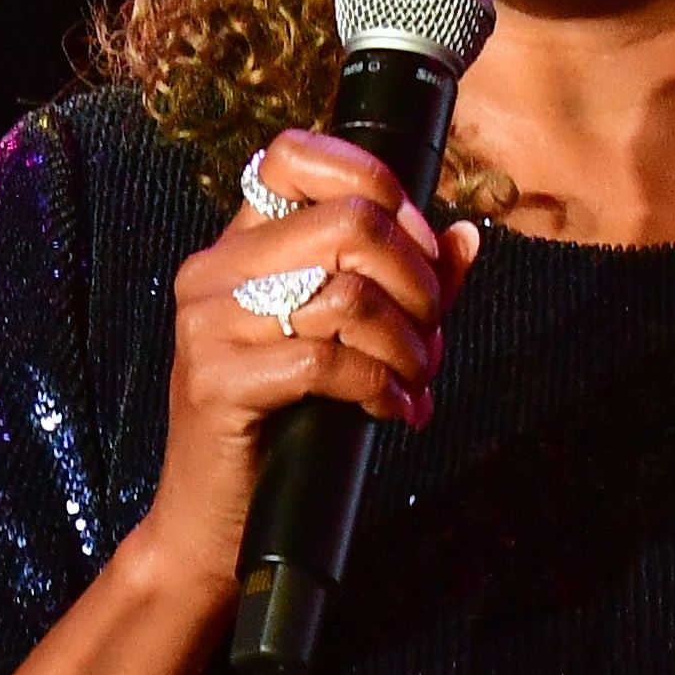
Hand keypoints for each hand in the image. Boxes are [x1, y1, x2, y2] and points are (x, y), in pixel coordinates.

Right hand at [132, 130, 480, 580]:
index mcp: (239, 244)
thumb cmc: (283, 426)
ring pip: (348, 293)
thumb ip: (404, 284)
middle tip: (430, 335)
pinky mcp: (215, 381)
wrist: (212, 521)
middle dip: (418, 280)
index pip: (297, 153)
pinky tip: (395, 411)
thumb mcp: (347, 341)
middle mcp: (214, 270)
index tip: (418, 245)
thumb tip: (466, 236)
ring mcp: (207, 323)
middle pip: (350, 222)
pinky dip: (381, 388)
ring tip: (416, 379)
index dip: (376, 182)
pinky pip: (327, 362)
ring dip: (408, 344)